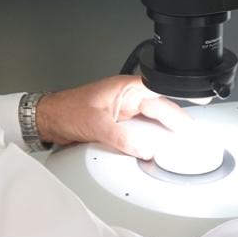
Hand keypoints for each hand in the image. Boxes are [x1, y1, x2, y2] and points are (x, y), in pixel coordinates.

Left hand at [34, 76, 192, 158]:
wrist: (47, 120)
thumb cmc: (66, 110)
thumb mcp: (97, 124)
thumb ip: (122, 138)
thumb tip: (143, 149)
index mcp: (125, 87)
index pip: (159, 92)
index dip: (176, 103)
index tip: (189, 116)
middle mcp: (126, 97)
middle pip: (157, 107)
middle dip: (173, 119)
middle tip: (188, 134)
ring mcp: (122, 110)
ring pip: (149, 119)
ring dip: (160, 130)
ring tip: (176, 141)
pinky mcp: (117, 123)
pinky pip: (138, 130)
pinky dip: (147, 138)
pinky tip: (153, 147)